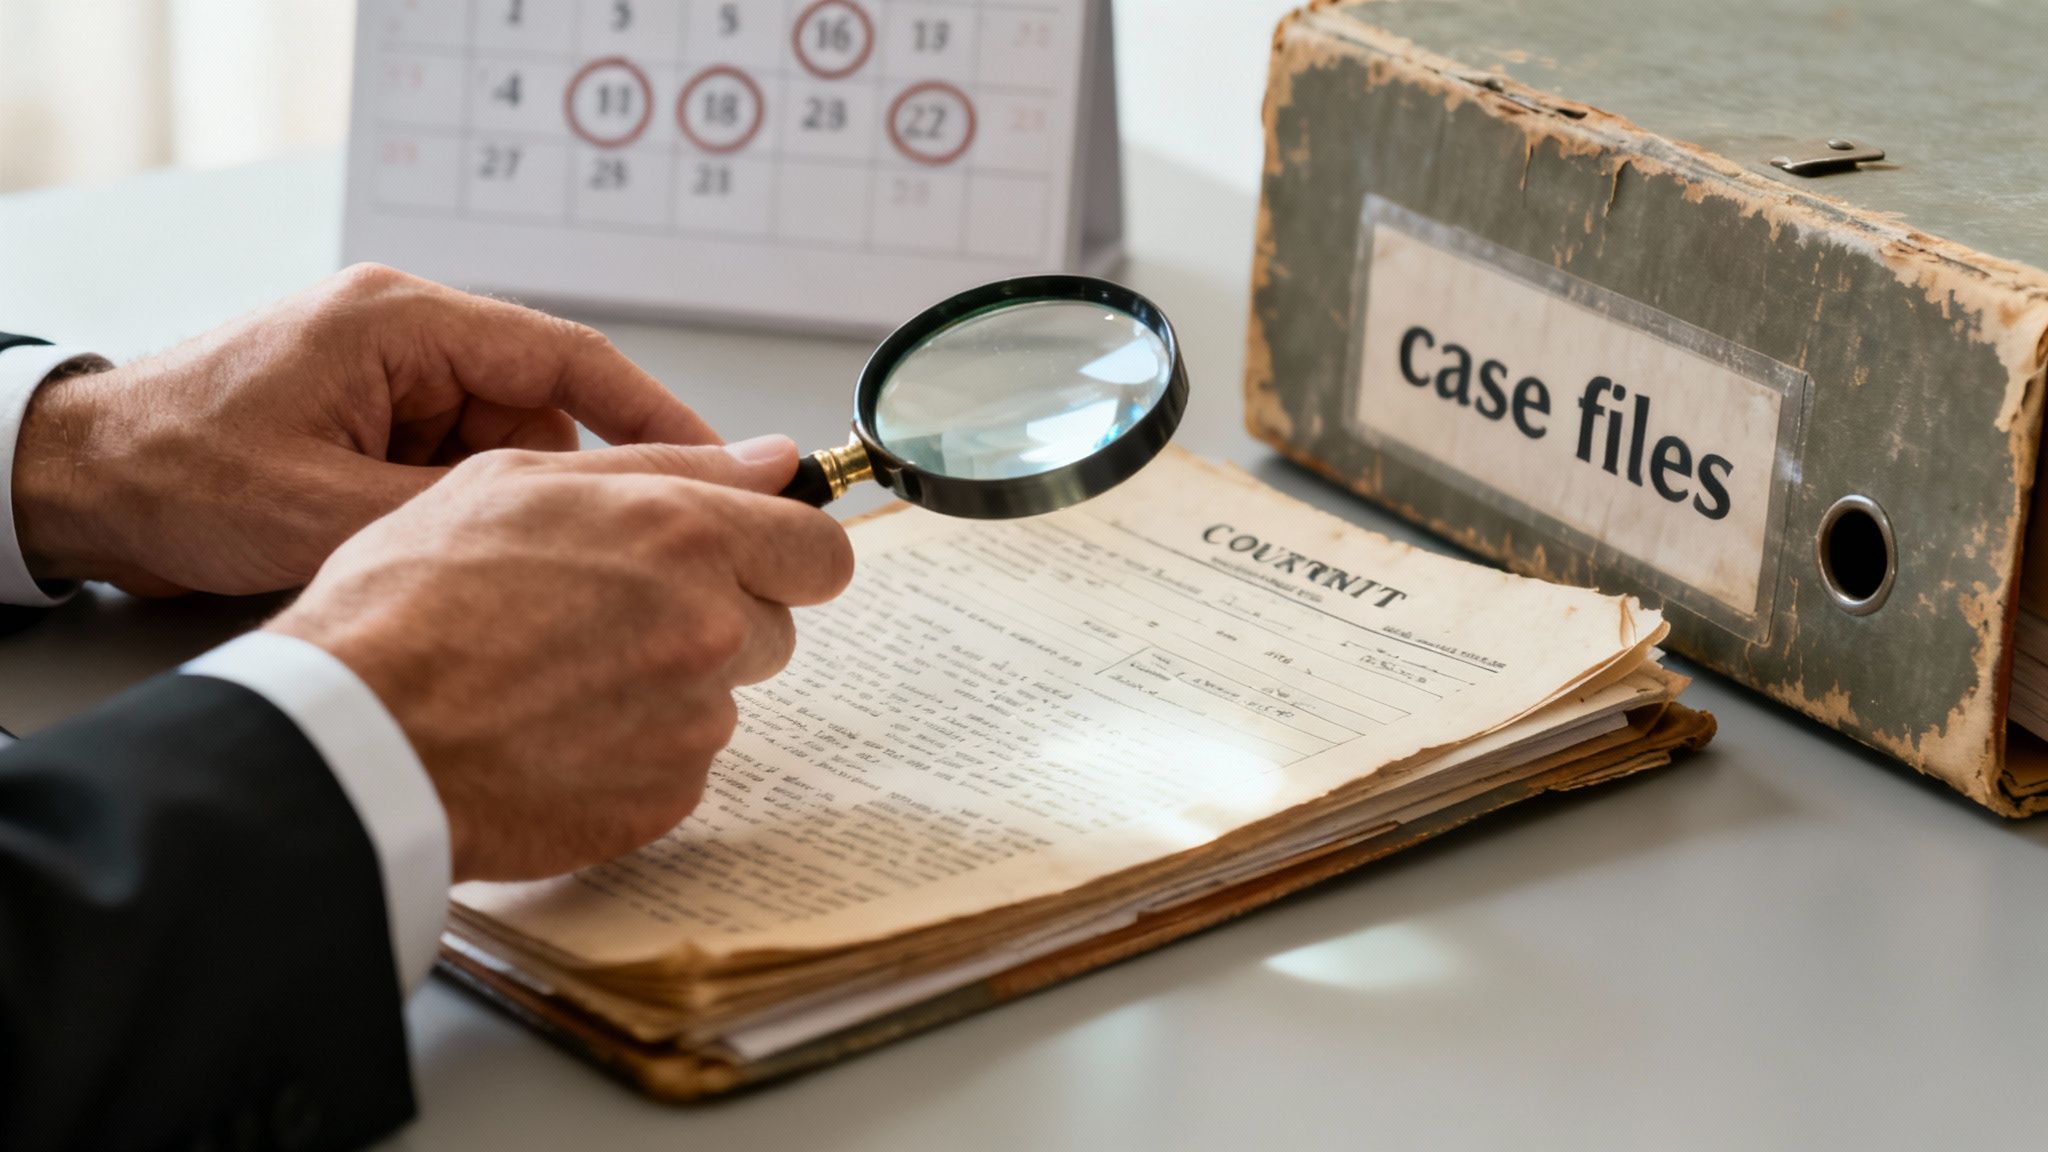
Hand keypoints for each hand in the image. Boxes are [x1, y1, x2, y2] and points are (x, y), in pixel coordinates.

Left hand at [12, 264, 716, 595]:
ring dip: (498, 516)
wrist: (74, 482)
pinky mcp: (374, 423)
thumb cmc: (176, 470)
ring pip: (506, 454)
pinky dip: (459, 519)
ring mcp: (392, 382)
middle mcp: (408, 340)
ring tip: (463, 571)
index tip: (724, 469)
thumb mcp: (326, 507)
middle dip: (556, 495)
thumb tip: (584, 532)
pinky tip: (435, 564)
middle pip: (545, 416)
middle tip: (567, 568)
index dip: (659, 417)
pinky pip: (458, 470)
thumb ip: (463, 514)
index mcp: (404, 323)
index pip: (571, 358)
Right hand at [265, 440, 854, 881]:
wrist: (357, 737)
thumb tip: (771, 460)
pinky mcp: (666, 796)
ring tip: (562, 675)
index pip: (819, 549)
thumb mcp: (517, 483)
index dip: (787, 554)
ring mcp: (693, 721)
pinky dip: (636, 749)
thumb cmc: (411, 600)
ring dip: (670, 684)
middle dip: (719, 617)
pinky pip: (682, 763)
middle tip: (613, 616)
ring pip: (723, 695)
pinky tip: (556, 732)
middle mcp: (709, 627)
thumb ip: (663, 464)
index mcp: (682, 535)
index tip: (754, 561)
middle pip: (775, 625)